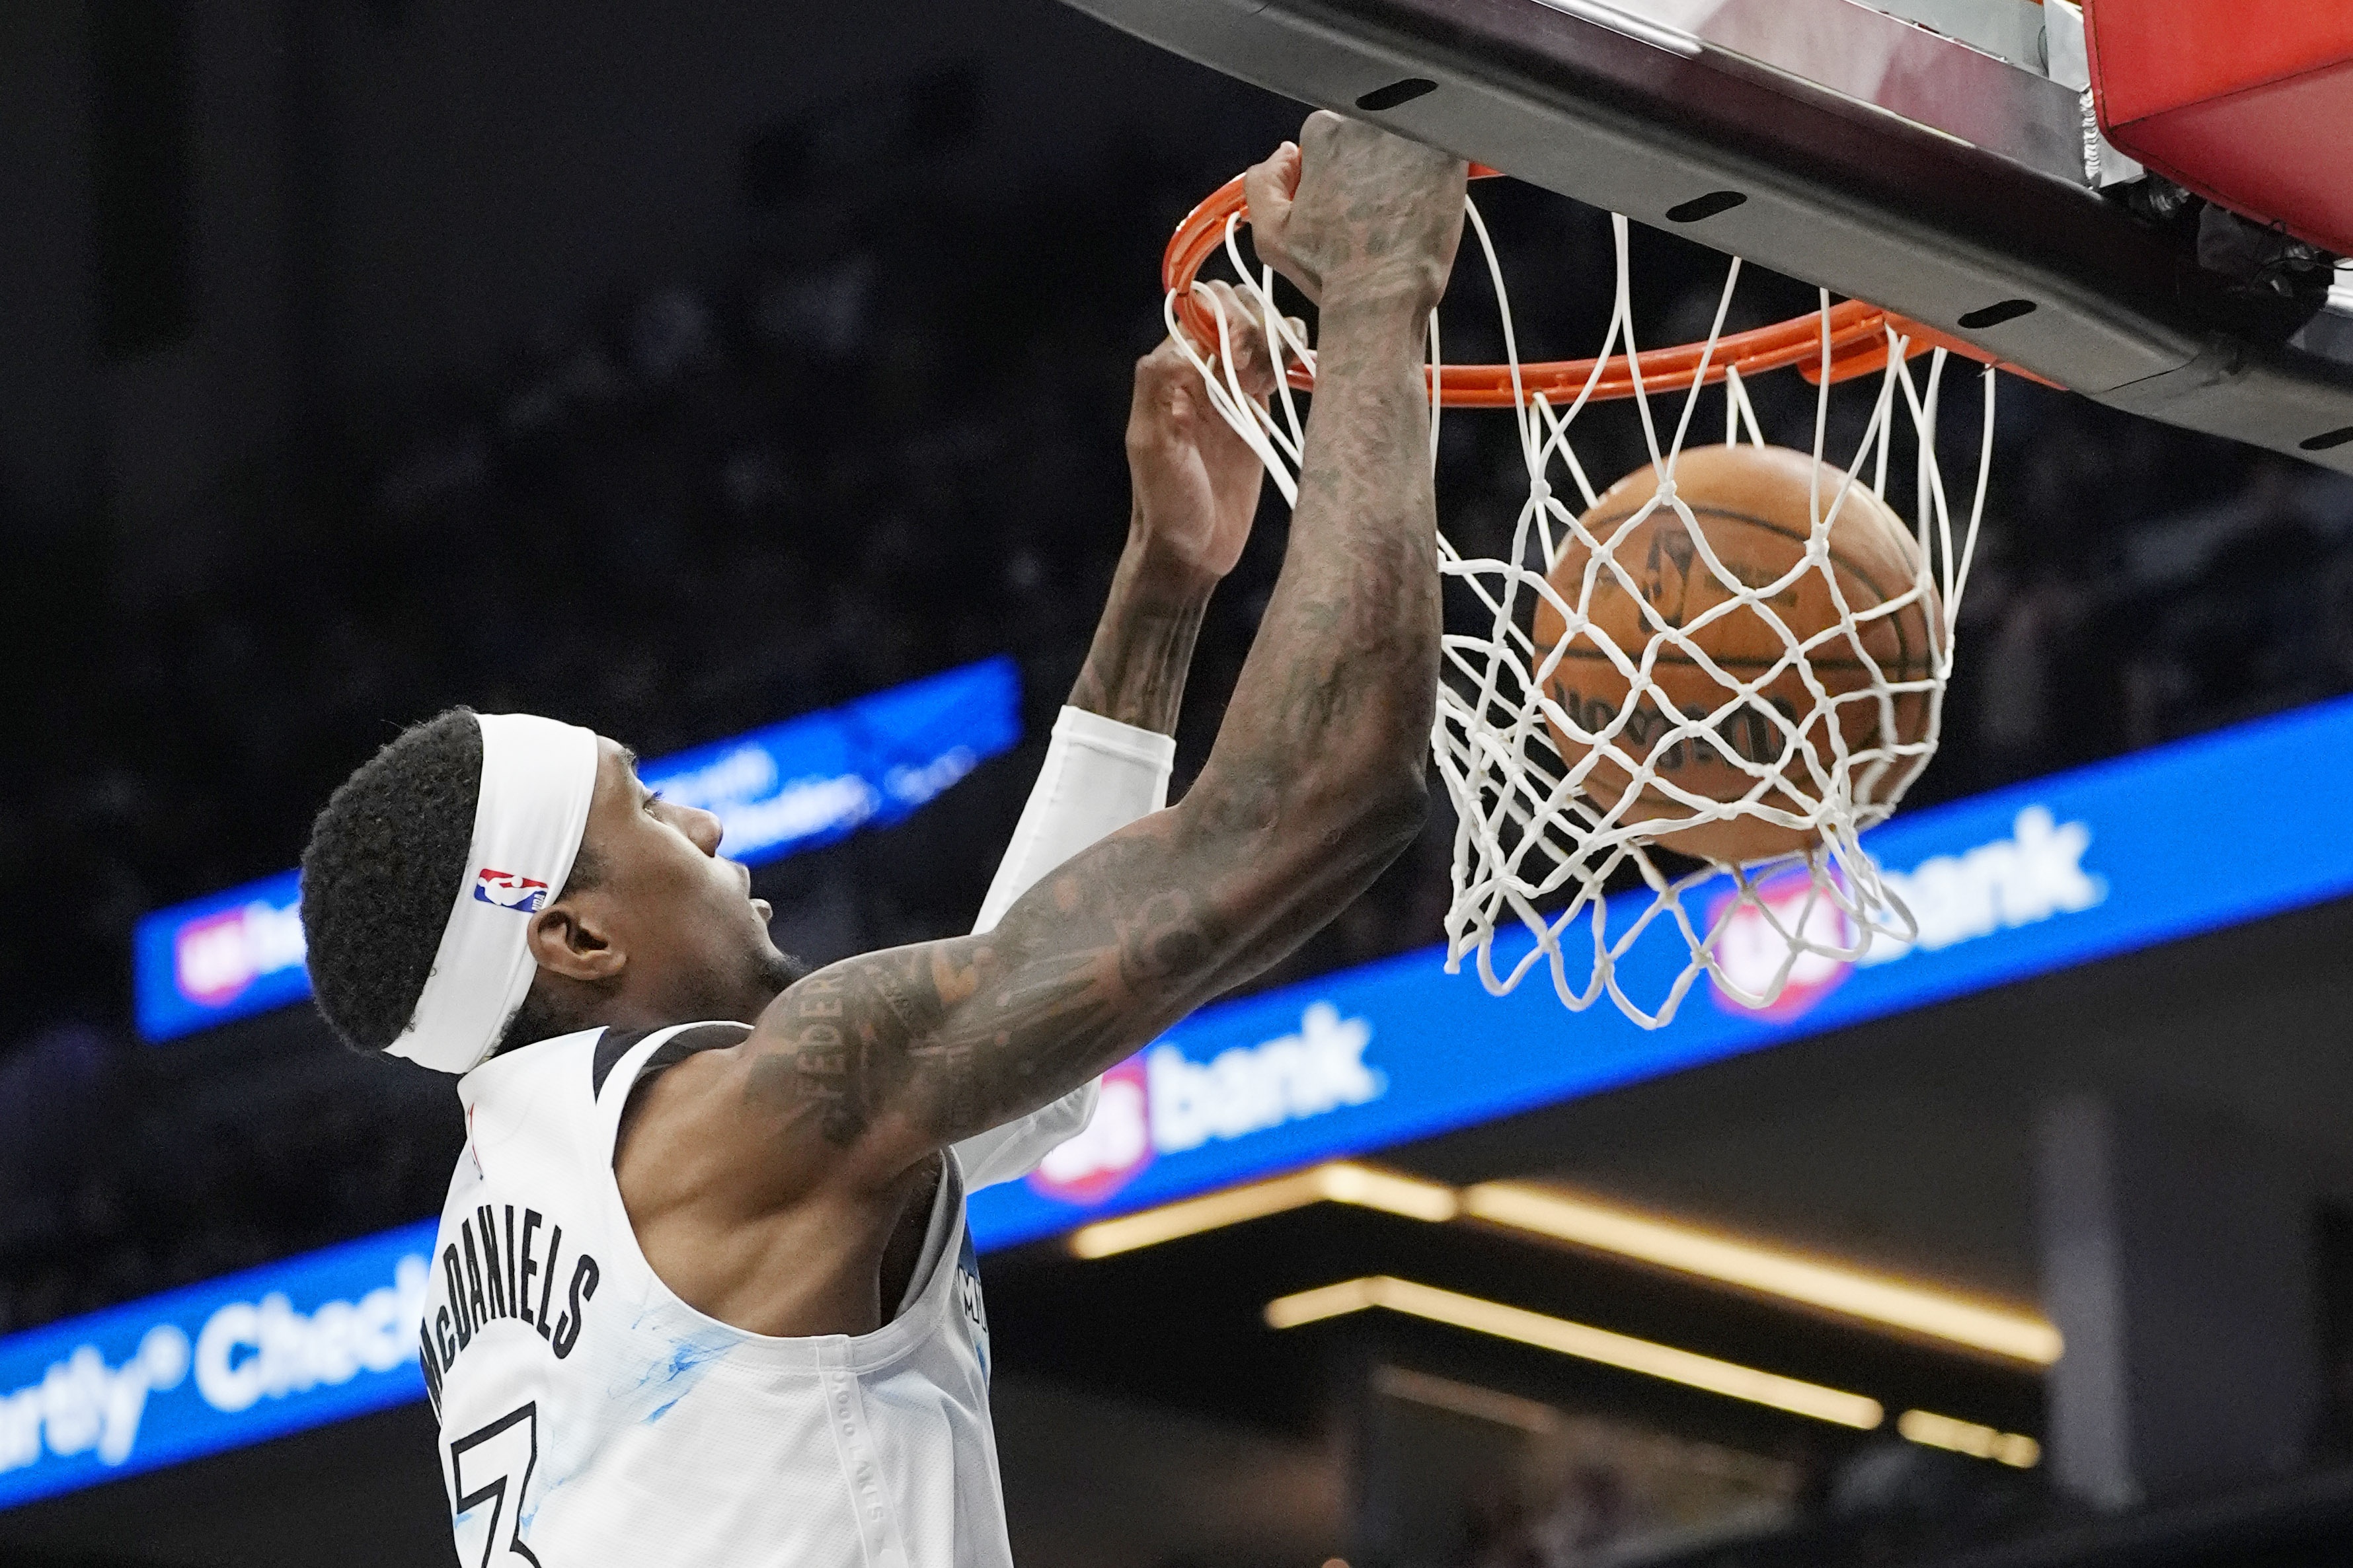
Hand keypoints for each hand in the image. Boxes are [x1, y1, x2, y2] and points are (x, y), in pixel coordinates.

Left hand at [1125, 280, 1301, 582]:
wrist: (1192, 549)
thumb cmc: (1165, 502)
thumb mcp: (1153, 444)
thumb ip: (1160, 386)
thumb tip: (1185, 342)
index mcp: (1170, 369)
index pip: (1201, 312)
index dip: (1224, 321)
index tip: (1235, 358)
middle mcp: (1200, 369)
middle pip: (1235, 309)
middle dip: (1254, 321)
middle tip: (1254, 369)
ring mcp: (1233, 385)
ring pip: (1262, 329)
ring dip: (1278, 334)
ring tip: (1276, 374)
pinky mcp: (1259, 408)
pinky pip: (1280, 363)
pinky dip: (1295, 355)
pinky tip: (1299, 373)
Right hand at [1242, 113, 1466, 308]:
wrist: (1381, 297)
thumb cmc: (1330, 273)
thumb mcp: (1270, 235)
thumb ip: (1262, 182)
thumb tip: (1286, 152)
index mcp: (1324, 134)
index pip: (1330, 133)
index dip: (1335, 167)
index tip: (1343, 195)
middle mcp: (1367, 124)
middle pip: (1368, 131)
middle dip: (1369, 161)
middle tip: (1371, 206)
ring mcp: (1411, 136)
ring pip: (1405, 141)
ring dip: (1403, 166)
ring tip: (1398, 210)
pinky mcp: (1448, 155)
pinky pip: (1443, 153)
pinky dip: (1436, 175)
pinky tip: (1423, 207)